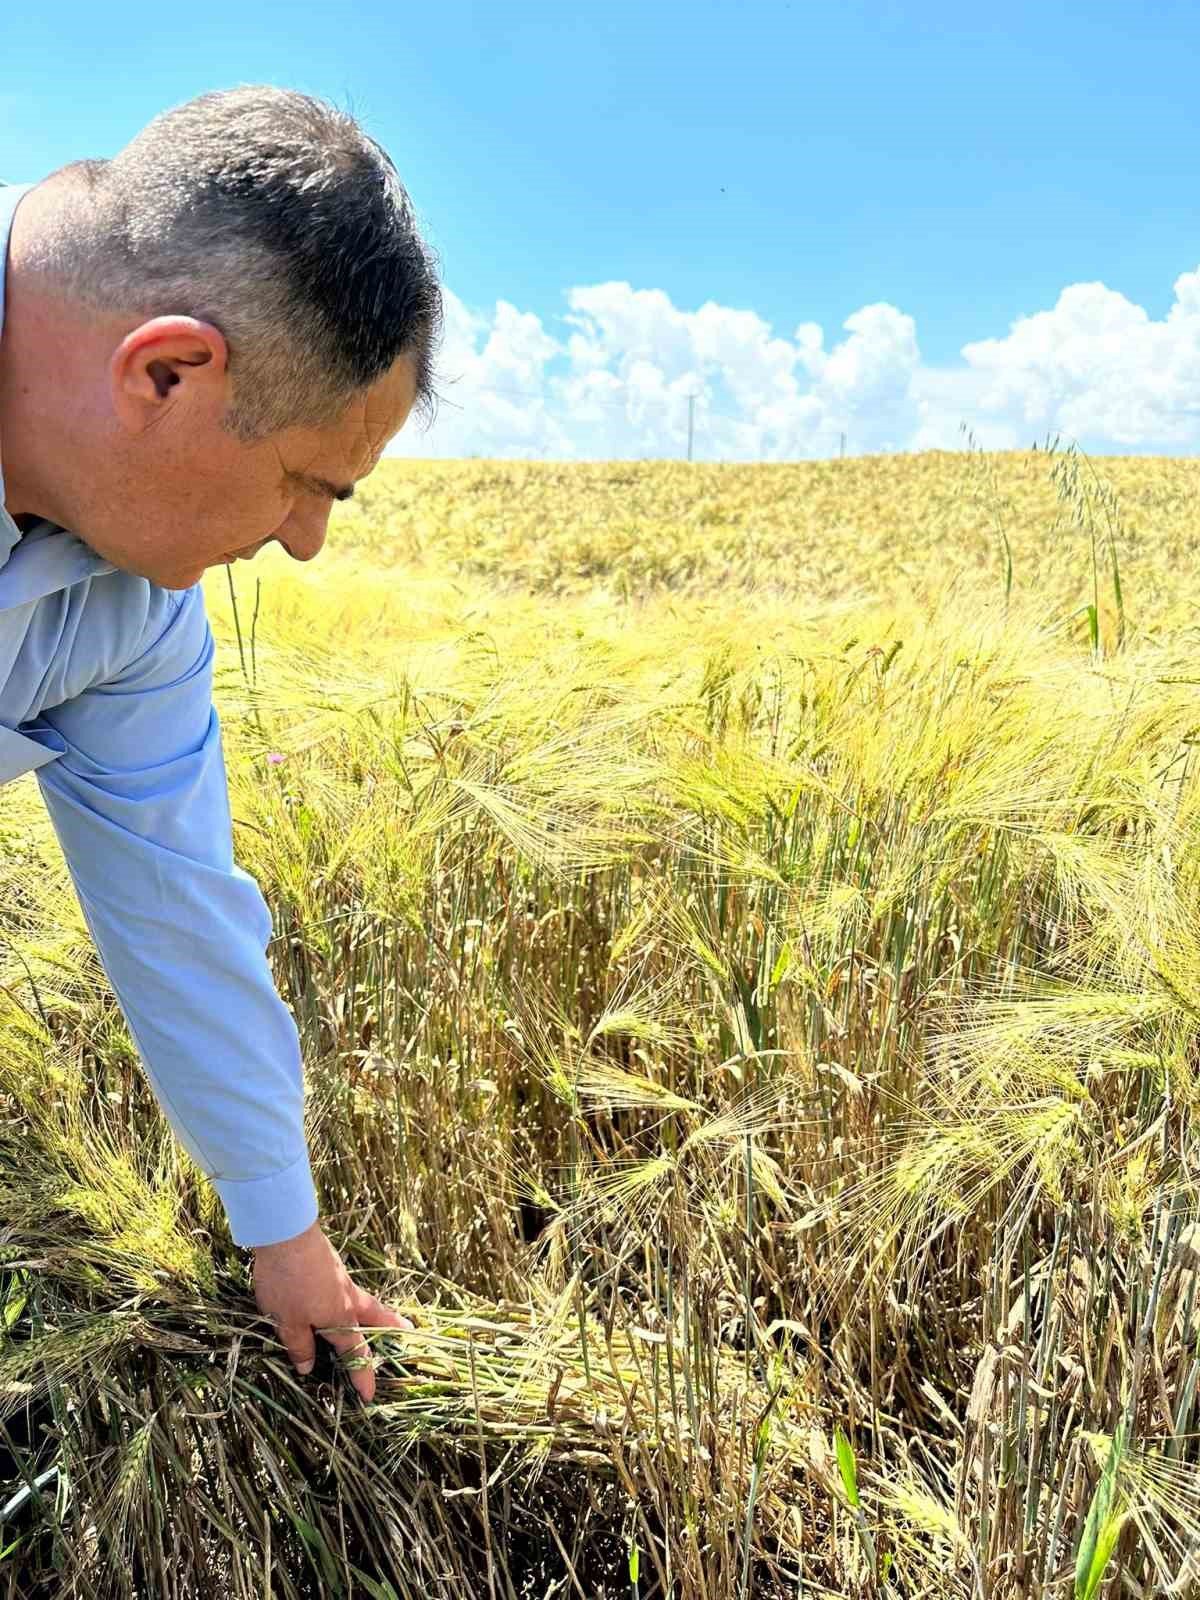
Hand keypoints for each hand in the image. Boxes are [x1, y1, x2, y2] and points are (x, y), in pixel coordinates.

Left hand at [250, 1219, 412, 1401]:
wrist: (286, 1232)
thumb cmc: (287, 1282)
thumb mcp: (286, 1321)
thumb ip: (299, 1345)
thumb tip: (308, 1367)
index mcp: (340, 1317)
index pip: (356, 1353)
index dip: (362, 1376)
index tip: (369, 1396)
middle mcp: (347, 1298)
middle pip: (375, 1316)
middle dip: (391, 1326)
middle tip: (409, 1331)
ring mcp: (341, 1278)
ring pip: (363, 1300)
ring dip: (375, 1310)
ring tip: (380, 1315)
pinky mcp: (331, 1264)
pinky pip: (348, 1288)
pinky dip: (353, 1297)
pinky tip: (341, 1295)